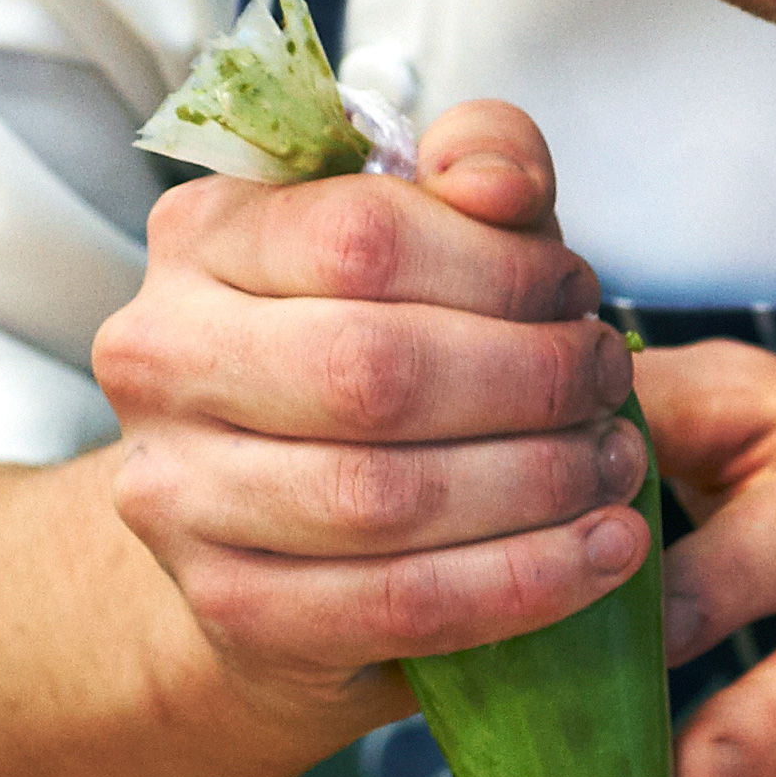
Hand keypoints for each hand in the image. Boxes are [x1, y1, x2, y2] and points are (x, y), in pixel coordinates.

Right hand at [92, 103, 650, 715]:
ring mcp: (178, 495)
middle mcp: (161, 359)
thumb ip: (481, 168)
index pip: (363, 235)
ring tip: (614, 468)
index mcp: (200, 236)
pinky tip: (598, 555)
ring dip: (536, 484)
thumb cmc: (367, 352)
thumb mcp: (429, 238)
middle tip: (609, 386)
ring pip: (383, 497)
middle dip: (530, 379)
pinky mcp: (231, 608)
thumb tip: (498, 182)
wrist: (268, 527)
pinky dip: (521, 582)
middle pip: (373, 368)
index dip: (502, 267)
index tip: (577, 293)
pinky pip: (397, 602)